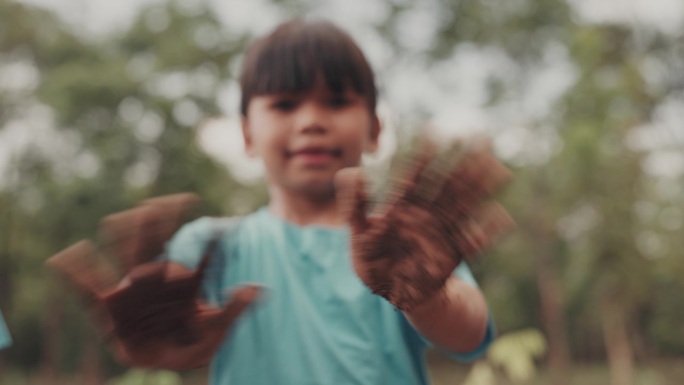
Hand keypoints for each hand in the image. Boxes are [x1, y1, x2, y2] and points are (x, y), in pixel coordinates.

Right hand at [46, 194, 261, 369]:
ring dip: (125, 236)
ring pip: (126, 254)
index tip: (216, 216)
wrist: (166, 359)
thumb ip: (235, 310)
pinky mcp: (108, 306)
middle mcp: (157, 275)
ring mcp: (132, 287)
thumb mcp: (217, 330)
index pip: (197, 248)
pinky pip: (87, 288)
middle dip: (159, 222)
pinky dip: (74, 273)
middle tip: (163, 205)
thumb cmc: (194, 342)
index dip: (208, 233)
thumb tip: (259, 289)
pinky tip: (61, 258)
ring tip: (123, 219)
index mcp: (185, 278)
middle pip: (156, 240)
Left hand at [336, 138, 513, 310]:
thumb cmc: (372, 261)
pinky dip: (487, 231)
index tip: (432, 133)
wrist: (392, 294)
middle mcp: (426, 215)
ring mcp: (441, 233)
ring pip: (464, 206)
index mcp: (403, 205)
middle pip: (447, 184)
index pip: (414, 176)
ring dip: (482, 189)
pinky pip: (472, 242)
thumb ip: (353, 204)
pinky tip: (503, 217)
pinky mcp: (452, 255)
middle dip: (464, 163)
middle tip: (482, 138)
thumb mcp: (357, 233)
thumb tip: (352, 172)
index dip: (422, 156)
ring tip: (500, 170)